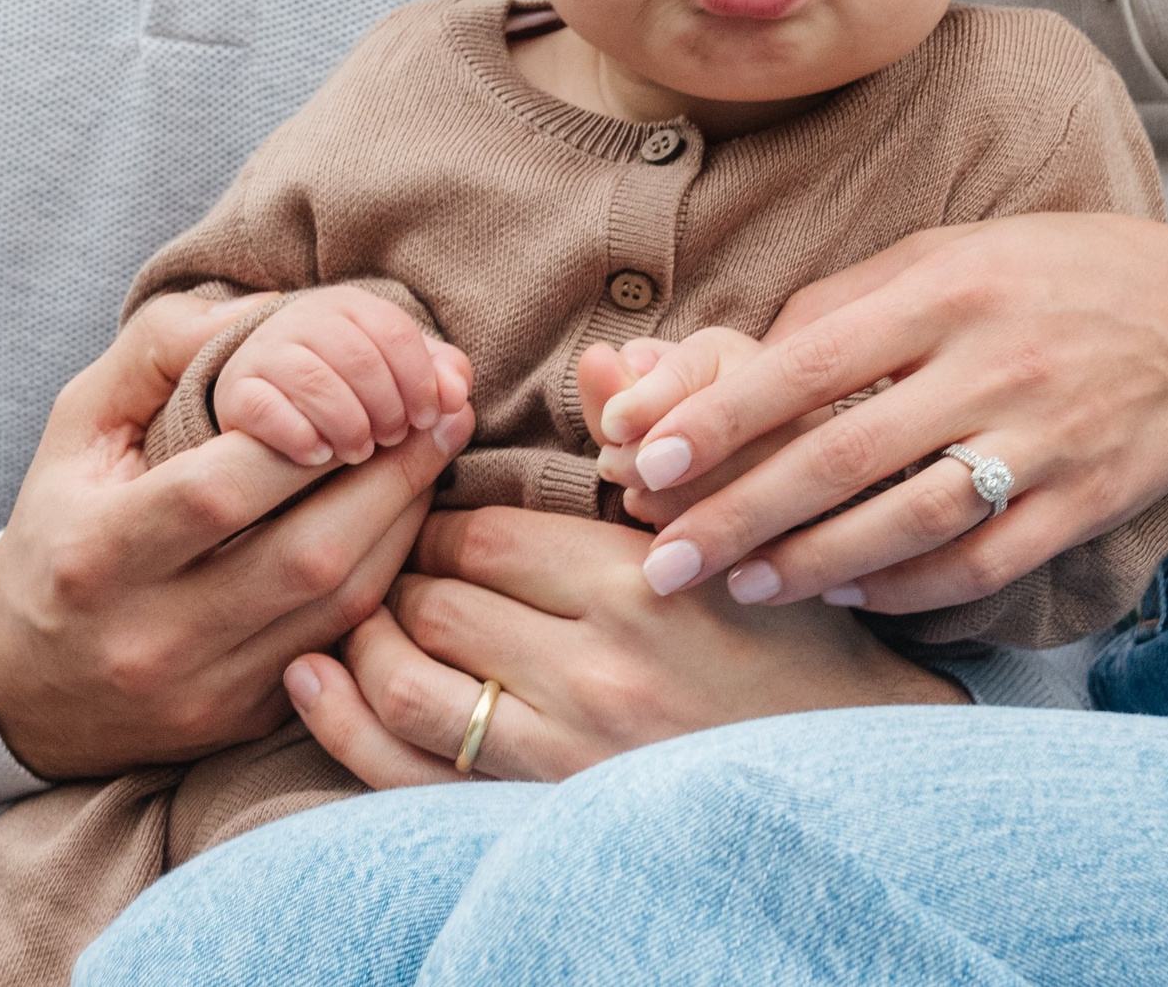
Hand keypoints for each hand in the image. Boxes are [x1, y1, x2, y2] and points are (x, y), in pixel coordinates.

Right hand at [0, 291, 473, 778]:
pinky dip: (386, 578)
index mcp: (95, 556)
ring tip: (437, 450)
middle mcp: (149, 636)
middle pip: (304, 555)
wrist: (21, 687)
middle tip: (443, 408)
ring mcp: (203, 691)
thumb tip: (265, 306)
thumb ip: (158, 349)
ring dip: (405, 523)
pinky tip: (408, 521)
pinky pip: (342, 648)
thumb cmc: (61, 528)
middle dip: (390, 474)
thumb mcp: (78, 427)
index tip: (366, 388)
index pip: (218, 492)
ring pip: (339, 607)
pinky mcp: (243, 722)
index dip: (304, 437)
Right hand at [213, 287, 472, 467]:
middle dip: (386, 404)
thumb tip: (459, 397)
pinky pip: (265, 407)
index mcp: (349, 305)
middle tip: (393, 439)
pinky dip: (299, 434)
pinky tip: (319, 455)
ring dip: (348, 422)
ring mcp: (264, 353)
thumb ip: (439, 377)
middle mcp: (302, 318)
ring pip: (314, 379)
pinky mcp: (236, 392)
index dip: (419, 376)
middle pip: (358, 355)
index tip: (428, 418)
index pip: (394, 330)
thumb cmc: (354, 389)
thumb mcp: (400, 374)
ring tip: (361, 451)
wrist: (273, 399)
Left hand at [279, 507, 963, 788]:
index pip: (486, 534)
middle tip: (392, 563)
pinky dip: (345, 722)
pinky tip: (316, 681)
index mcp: (639, 583)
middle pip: (437, 599)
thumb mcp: (739, 526)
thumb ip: (656, 447)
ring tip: (364, 616)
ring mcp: (566, 750)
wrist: (851, 769)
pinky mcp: (542, 810)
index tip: (434, 517)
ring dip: (366, 640)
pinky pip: (410, 769)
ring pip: (409, 680)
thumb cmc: (791, 634)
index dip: (440, 518)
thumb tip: (594, 356)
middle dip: (397, 573)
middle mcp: (597, 669)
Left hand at [612, 213, 1167, 614]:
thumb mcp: (949, 253)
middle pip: (840, 456)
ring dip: (812, 564)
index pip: (809, 362)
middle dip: (739, 515)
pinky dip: (905, 587)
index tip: (648, 460)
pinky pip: (980, 561)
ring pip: (905, 521)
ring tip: (743, 586)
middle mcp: (989, 365)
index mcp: (944, 292)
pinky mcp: (1083, 500)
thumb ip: (848, 306)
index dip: (723, 418)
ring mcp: (1042, 439)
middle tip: (664, 560)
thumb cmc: (1054, 273)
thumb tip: (741, 363)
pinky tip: (846, 594)